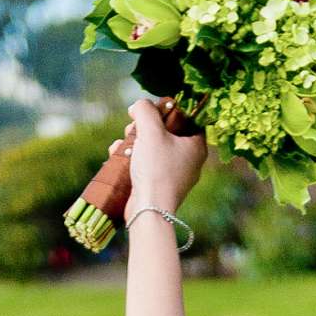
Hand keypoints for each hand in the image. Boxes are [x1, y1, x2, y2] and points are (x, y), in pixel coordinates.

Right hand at [114, 95, 207, 213]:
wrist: (148, 210)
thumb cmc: (156, 169)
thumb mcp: (150, 130)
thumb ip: (145, 109)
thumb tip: (139, 105)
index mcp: (196, 146)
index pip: (188, 117)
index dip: (169, 109)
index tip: (153, 109)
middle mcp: (189, 160)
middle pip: (166, 131)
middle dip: (145, 126)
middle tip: (134, 128)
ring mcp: (174, 174)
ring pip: (152, 146)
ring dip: (134, 141)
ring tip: (124, 144)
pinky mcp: (158, 185)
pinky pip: (146, 163)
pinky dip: (132, 157)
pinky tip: (119, 156)